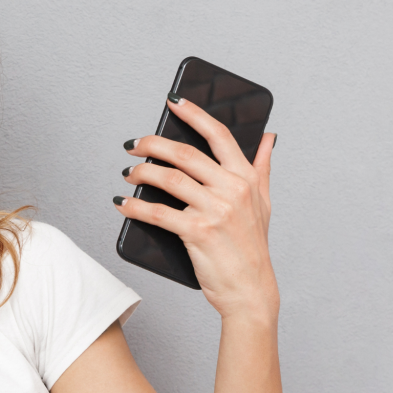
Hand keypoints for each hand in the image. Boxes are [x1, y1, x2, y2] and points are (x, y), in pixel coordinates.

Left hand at [115, 98, 278, 320]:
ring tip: (128, 173)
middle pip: (185, 154)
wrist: (250, 290)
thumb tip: (269, 137)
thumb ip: (262, 168)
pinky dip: (135, 206)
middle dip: (153, 144)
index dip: (194, 114)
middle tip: (134, 145)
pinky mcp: (198, 232)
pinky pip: (158, 213)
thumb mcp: (264, 204)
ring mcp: (215, 210)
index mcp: (246, 178)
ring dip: (141, 172)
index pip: (219, 135)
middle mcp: (232, 190)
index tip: (173, 102)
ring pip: (169, 179)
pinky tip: (123, 204)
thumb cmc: (253, 248)